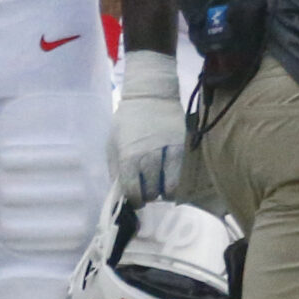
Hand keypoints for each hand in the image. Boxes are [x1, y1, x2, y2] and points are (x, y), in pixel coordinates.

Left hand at [112, 50, 185, 202]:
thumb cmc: (127, 121)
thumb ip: (115, 169)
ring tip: (162, 187)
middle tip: (149, 192)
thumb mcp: (112, 143)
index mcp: (128, 157)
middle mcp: (149, 158)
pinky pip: (185, 175)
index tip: (136, 201)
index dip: (135, 201)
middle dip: (150, 196)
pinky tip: (174, 178)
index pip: (133, 191)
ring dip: (166, 192)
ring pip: (172, 188)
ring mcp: (169, 154)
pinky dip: (180, 182)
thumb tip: (120, 193)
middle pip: (153, 192)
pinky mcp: (185, 149)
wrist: (151, 96)